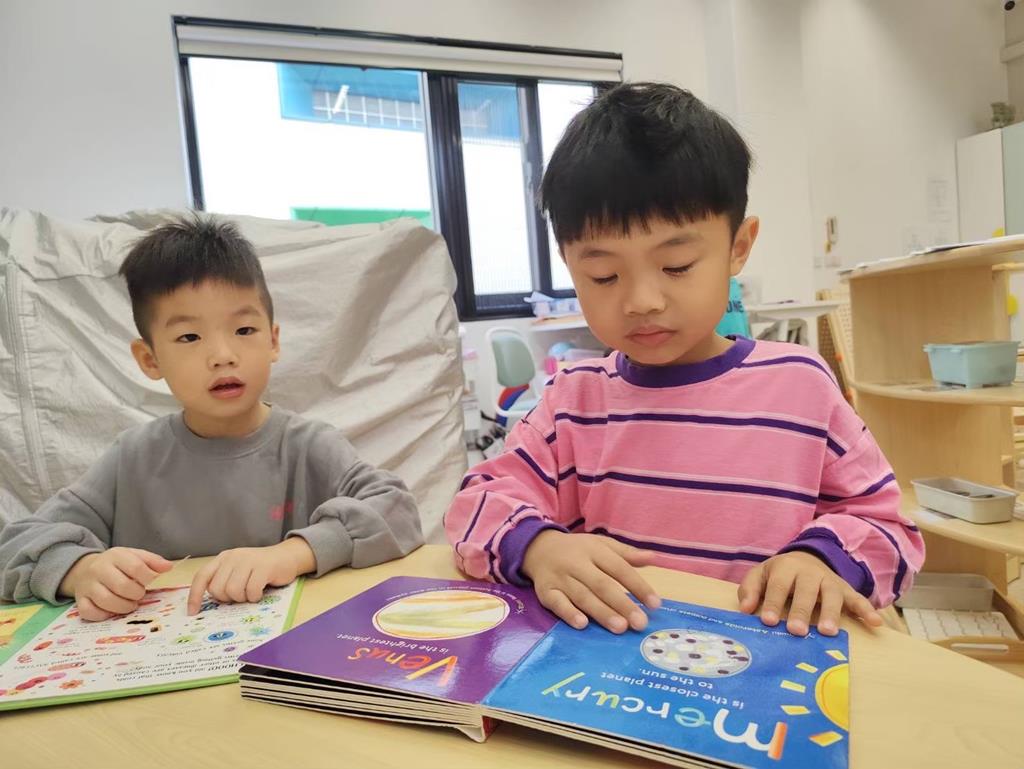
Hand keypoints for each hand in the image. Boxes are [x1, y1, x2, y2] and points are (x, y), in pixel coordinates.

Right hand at [59, 547, 173, 621]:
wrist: (85, 569)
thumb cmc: (117, 565)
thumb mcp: (134, 556)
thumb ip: (152, 561)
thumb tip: (169, 567)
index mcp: (116, 555)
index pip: (136, 567)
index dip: (148, 578)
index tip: (150, 582)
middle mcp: (99, 569)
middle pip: (122, 586)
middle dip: (136, 594)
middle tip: (139, 595)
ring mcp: (87, 585)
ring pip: (106, 601)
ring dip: (123, 607)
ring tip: (130, 604)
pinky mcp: (80, 600)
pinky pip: (90, 612)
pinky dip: (103, 615)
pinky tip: (112, 611)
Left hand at [187, 538, 314, 614]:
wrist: (287, 556)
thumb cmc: (261, 568)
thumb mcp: (238, 570)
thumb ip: (224, 580)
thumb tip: (209, 602)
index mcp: (223, 558)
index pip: (202, 577)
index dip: (195, 596)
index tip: (193, 612)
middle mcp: (233, 557)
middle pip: (218, 588)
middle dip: (228, 598)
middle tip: (240, 595)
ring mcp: (248, 560)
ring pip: (233, 590)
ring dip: (243, 598)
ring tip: (251, 593)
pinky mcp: (263, 566)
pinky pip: (251, 590)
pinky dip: (255, 597)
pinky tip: (260, 592)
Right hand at [522, 530, 660, 633]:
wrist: (538, 548)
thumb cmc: (578, 550)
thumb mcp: (601, 544)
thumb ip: (626, 553)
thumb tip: (654, 557)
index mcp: (595, 550)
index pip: (619, 568)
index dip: (637, 586)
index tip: (655, 604)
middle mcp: (577, 563)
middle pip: (602, 584)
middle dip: (622, 604)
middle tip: (640, 623)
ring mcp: (560, 578)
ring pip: (582, 596)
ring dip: (601, 612)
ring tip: (620, 627)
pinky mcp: (545, 591)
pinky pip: (556, 603)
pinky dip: (568, 613)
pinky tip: (582, 624)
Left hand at [737, 550, 883, 635]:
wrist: (807, 558)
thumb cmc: (780, 574)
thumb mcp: (761, 574)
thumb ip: (751, 589)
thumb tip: (744, 608)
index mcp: (786, 568)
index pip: (778, 585)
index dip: (771, 602)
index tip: (766, 621)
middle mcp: (809, 573)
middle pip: (806, 591)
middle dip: (801, 611)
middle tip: (796, 631)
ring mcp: (829, 581)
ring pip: (832, 595)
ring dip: (832, 612)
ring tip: (829, 632)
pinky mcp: (845, 589)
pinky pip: (858, 598)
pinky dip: (867, 609)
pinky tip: (875, 622)